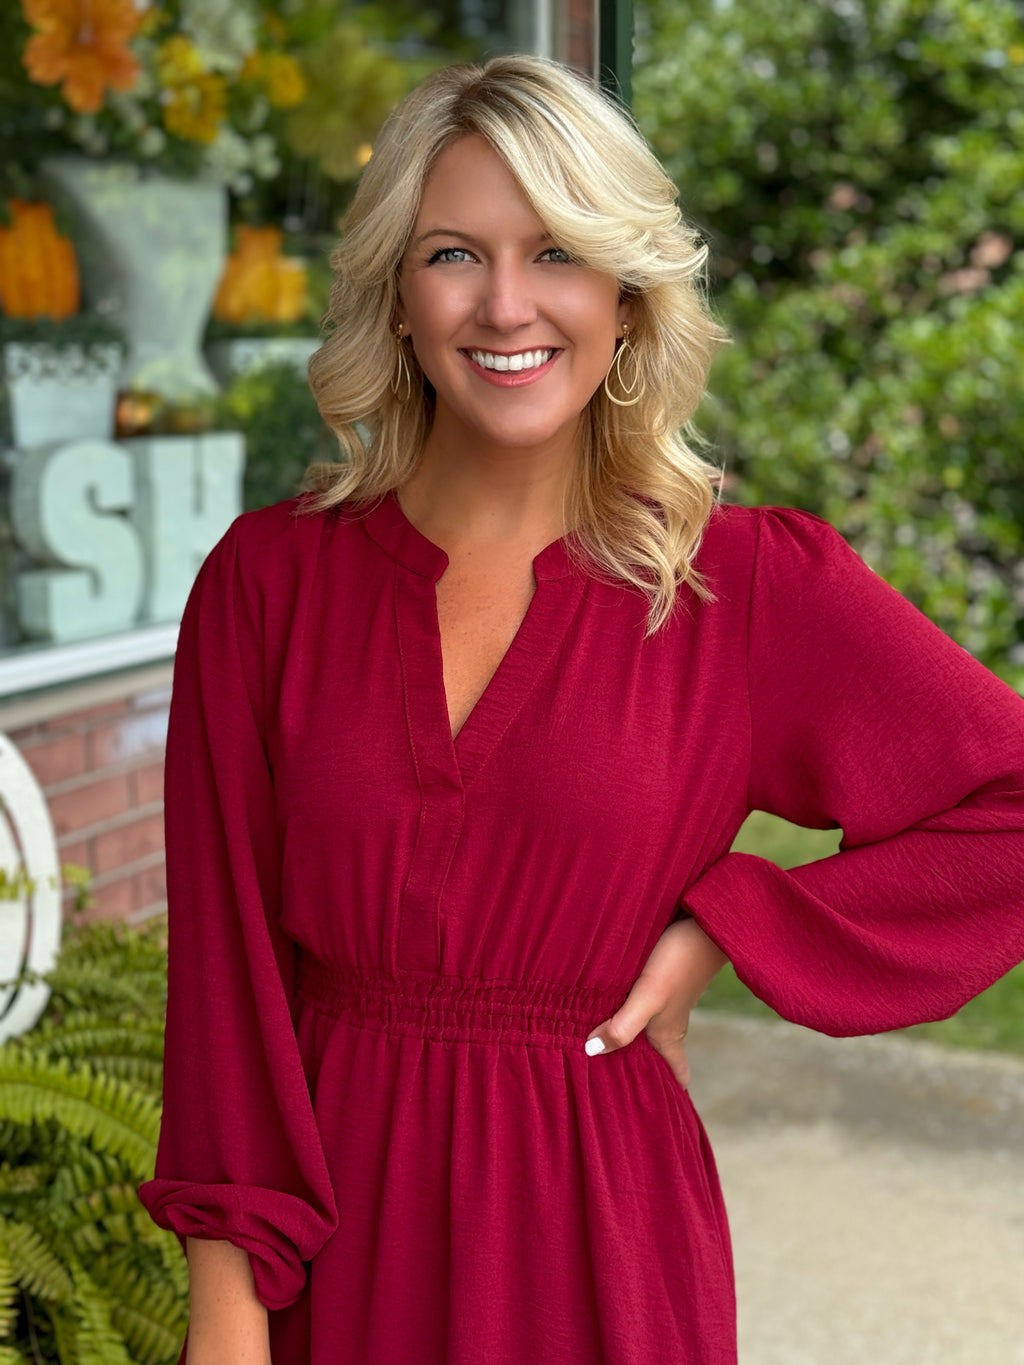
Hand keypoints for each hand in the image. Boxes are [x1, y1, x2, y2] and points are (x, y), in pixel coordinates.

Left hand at [584, 916, 727, 1089]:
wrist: (707, 920)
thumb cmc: (679, 961)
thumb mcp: (649, 997)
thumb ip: (623, 1026)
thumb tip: (591, 1052)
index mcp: (668, 1033)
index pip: (677, 1072)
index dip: (672, 1092)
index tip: (666, 1113)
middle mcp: (669, 1019)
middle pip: (662, 1053)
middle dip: (651, 1071)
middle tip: (628, 1089)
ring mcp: (667, 998)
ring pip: (653, 1027)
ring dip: (637, 1039)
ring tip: (612, 1049)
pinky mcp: (662, 975)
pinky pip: (644, 1002)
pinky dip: (631, 1010)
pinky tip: (613, 1001)